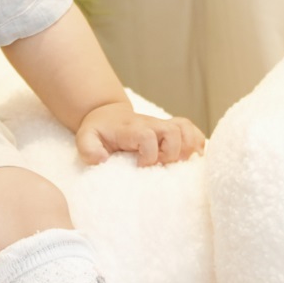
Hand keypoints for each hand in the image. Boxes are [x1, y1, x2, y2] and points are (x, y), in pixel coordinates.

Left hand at [76, 100, 203, 166]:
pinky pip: (191, 130)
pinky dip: (197, 143)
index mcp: (131, 128)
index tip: (140, 167)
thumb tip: (101, 160)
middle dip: (171, 152)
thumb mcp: (85, 138)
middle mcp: (151, 124)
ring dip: (188, 147)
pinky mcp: (170, 130)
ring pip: (186, 129)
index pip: (147, 136)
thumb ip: (89, 149)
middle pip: (173, 131)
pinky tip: (194, 157)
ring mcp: (162, 126)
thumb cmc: (98, 131)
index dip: (148, 154)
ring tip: (180, 163)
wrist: (107, 115)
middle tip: (161, 166)